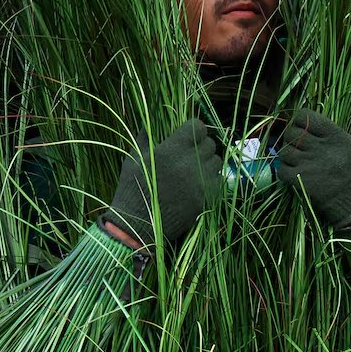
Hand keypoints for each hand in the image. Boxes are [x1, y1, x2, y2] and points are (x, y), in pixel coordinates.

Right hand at [103, 119, 220, 248]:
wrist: (137, 226)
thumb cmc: (132, 190)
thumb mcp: (133, 160)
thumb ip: (143, 139)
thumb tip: (148, 125)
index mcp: (171, 151)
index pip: (197, 127)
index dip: (194, 129)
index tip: (188, 134)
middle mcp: (189, 164)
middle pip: (209, 143)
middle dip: (201, 145)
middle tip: (191, 152)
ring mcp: (200, 182)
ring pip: (216, 161)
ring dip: (208, 161)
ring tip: (195, 167)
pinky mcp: (206, 199)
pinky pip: (218, 181)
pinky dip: (211, 179)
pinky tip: (198, 183)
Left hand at [277, 109, 350, 229]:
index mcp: (335, 135)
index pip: (306, 116)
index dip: (300, 119)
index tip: (303, 125)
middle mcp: (320, 147)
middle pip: (292, 132)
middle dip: (291, 136)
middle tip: (297, 143)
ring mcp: (310, 164)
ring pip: (284, 151)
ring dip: (287, 154)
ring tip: (295, 159)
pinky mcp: (303, 182)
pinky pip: (282, 171)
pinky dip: (284, 171)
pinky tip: (293, 173)